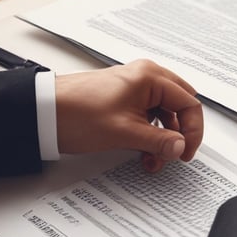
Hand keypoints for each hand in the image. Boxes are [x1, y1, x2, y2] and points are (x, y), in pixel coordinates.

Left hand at [54, 60, 202, 171]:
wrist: (44, 112)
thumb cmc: (77, 113)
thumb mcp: (125, 133)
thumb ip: (159, 141)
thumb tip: (181, 147)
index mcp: (150, 78)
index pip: (189, 103)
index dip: (193, 131)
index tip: (186, 153)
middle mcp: (145, 77)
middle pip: (180, 106)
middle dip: (179, 134)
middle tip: (175, 154)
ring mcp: (134, 87)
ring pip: (164, 113)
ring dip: (163, 137)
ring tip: (152, 158)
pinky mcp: (123, 98)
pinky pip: (148, 115)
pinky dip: (150, 134)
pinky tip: (142, 151)